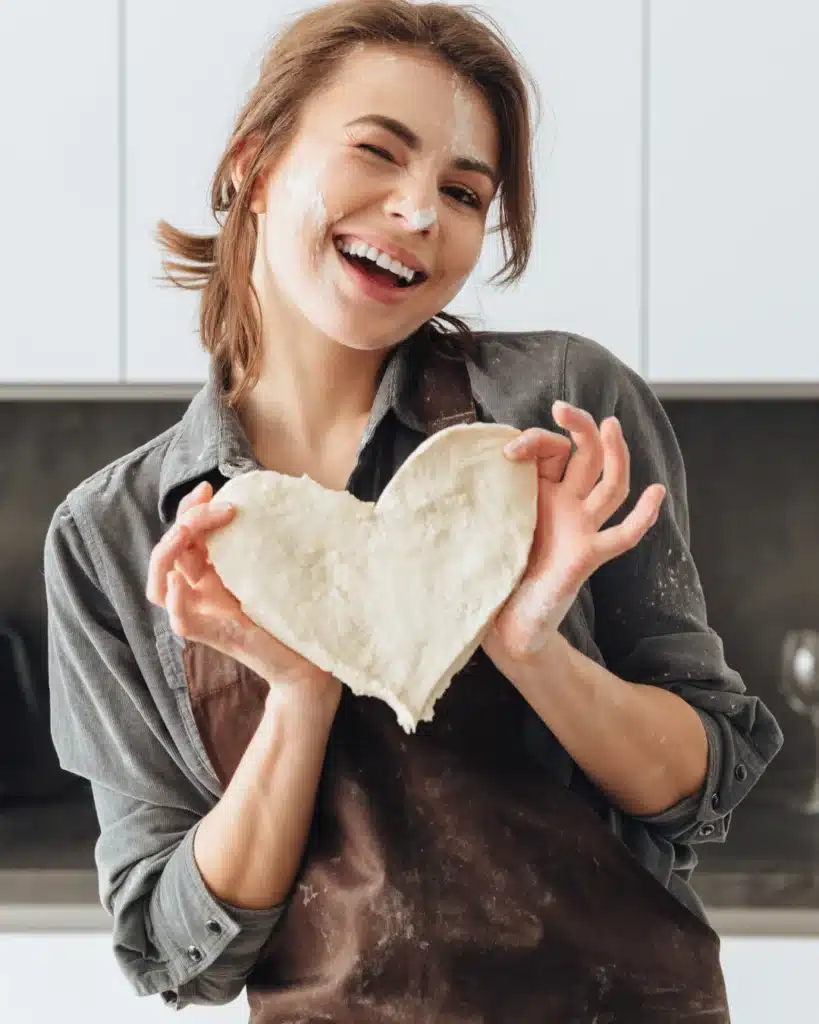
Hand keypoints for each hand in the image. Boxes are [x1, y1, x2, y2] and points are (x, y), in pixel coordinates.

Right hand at [146, 481, 339, 709]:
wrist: (309, 656)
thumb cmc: (292, 610)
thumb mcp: (270, 565)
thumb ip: (255, 541)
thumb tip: (257, 499)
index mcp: (210, 574)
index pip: (182, 537)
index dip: (188, 510)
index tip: (210, 489)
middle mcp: (200, 592)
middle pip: (169, 553)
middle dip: (186, 522)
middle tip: (218, 506)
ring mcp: (205, 614)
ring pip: (160, 584)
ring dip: (170, 552)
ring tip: (188, 531)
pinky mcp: (215, 637)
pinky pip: (181, 620)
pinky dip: (174, 601)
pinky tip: (177, 582)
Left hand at [488, 401, 665, 660]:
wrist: (500, 623)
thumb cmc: (488, 573)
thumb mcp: (475, 526)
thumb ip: (468, 500)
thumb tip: (439, 474)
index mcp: (538, 495)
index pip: (549, 451)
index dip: (533, 441)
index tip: (506, 452)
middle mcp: (564, 506)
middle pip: (586, 455)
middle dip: (579, 427)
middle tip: (562, 407)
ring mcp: (579, 528)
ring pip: (610, 484)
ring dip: (615, 454)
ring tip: (611, 424)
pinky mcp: (586, 554)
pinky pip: (623, 535)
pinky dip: (643, 516)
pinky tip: (657, 492)